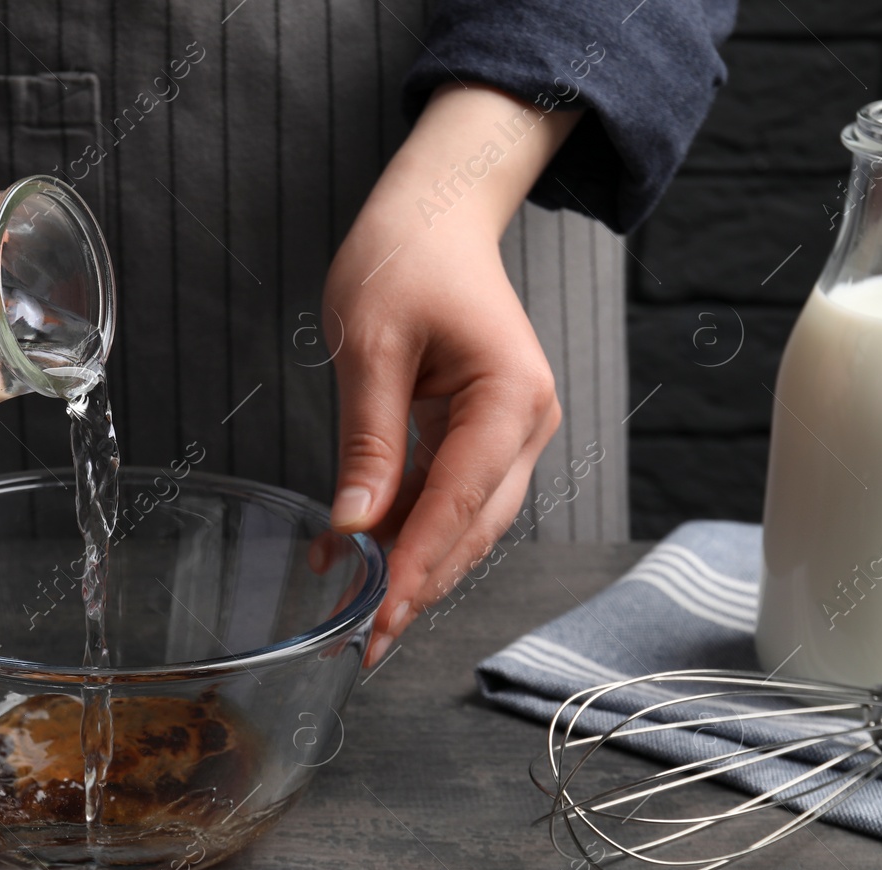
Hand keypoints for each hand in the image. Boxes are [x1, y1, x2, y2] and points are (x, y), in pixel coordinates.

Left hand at [323, 84, 580, 665]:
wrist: (435, 215)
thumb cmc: (404, 258)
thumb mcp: (370, 345)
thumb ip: (368, 441)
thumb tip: (354, 526)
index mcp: (512, 396)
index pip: (461, 501)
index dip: (417, 565)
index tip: (378, 616)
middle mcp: (527, 423)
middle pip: (472, 526)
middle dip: (418, 586)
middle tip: (363, 641)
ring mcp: (512, 433)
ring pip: (463, 522)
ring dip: (409, 566)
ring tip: (353, 612)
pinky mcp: (484, 436)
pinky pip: (447, 496)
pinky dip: (404, 529)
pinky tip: (354, 556)